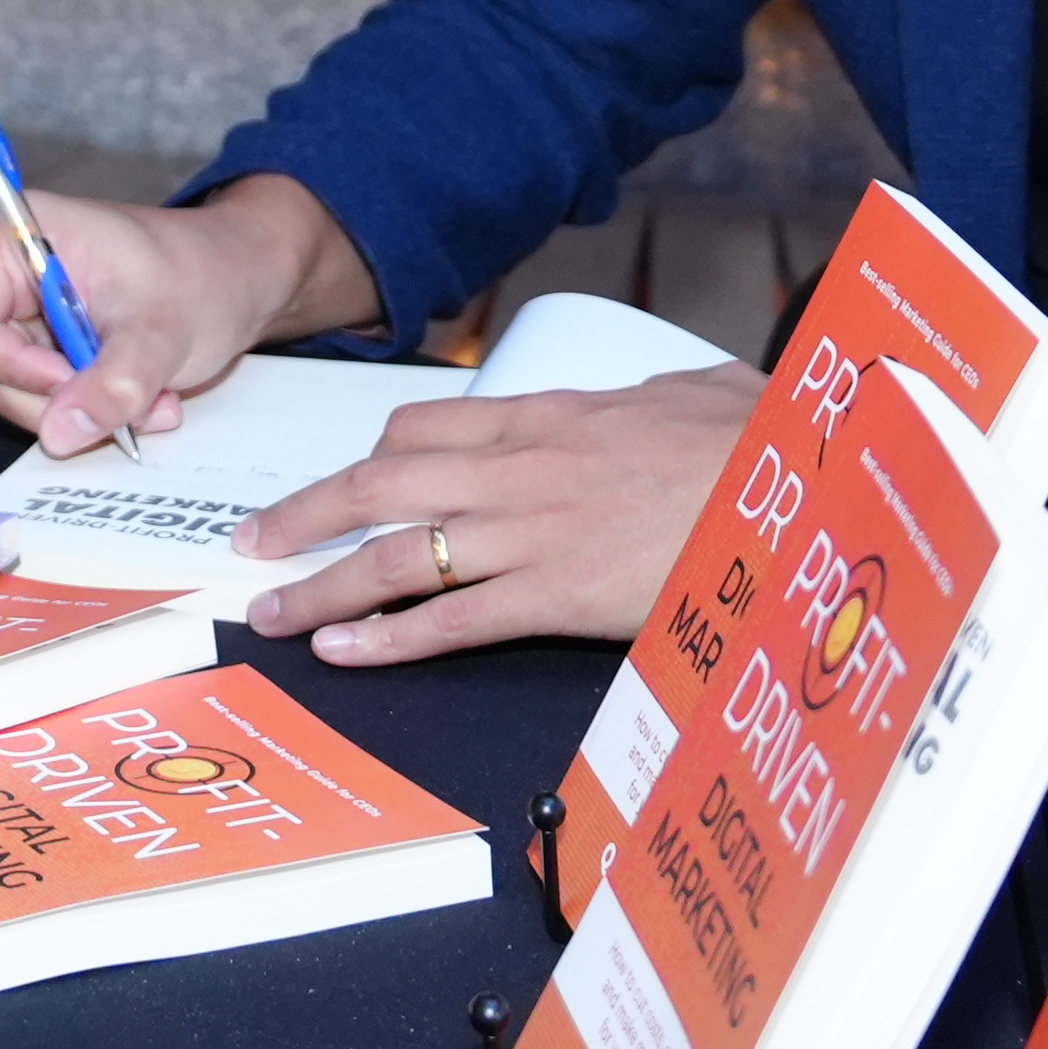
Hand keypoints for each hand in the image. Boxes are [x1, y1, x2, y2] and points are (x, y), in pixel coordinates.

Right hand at [0, 171, 361, 452]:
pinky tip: (137, 394)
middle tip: (129, 402)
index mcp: (10, 234)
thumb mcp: (162, 334)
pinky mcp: (32, 334)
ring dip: (79, 407)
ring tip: (148, 399)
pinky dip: (84, 404)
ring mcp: (12, 303)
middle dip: (57, 397)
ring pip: (9, 388)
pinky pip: (36, 391)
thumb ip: (112, 385)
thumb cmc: (201, 278)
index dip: (10, 370)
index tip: (74, 384)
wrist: (234, 276)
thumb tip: (59, 434)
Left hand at [238, 366, 753, 666]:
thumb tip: (668, 399)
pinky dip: (388, 637)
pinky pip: (452, 618)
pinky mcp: (556, 596)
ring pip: (397, 554)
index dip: (372, 461)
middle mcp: (520, 470)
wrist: (794, 488)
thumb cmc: (758, 446)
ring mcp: (532, 533)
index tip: (346, 485)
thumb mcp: (701, 396)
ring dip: (323, 585)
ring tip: (274, 612)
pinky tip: (346, 652)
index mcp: (549, 418)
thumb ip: (661, 399)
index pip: (426, 431)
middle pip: (381, 484)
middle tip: (254, 542)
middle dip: (308, 514)